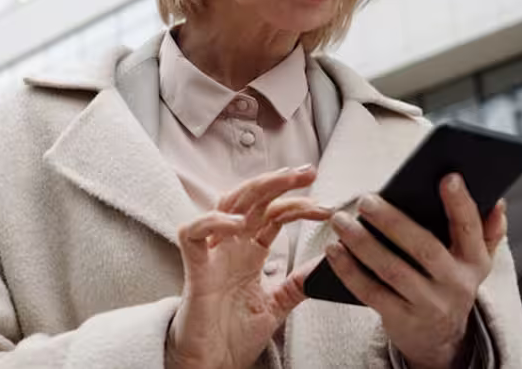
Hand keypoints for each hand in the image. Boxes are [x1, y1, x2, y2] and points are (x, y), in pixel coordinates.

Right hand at [168, 165, 331, 368]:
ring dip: (256, 189)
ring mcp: (212, 255)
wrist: (212, 365)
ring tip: (284, 181)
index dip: (299, 205)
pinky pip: (193, 233)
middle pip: (252, 199)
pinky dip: (214, 222)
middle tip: (309, 172)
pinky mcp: (195, 270)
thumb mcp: (276, 304)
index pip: (274, 215)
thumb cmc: (234, 335)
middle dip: (280, 182)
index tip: (328, 208)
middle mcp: (231, 246)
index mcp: (249, 252)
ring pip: (227, 204)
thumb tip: (327, 264)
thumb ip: (297, 282)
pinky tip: (239, 223)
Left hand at [324, 174, 506, 368]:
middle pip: (424, 248)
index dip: (461, 204)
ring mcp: (428, 304)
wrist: (440, 339)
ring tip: (341, 221)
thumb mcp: (474, 261)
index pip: (471, 229)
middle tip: (366, 200)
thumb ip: (486, 231)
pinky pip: (371, 293)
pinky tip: (335, 250)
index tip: (448, 176)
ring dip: (363, 244)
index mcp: (474, 261)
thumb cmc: (449, 282)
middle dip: (393, 222)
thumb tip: (498, 201)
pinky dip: (349, 271)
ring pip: (392, 270)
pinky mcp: (401, 319)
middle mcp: (455, 284)